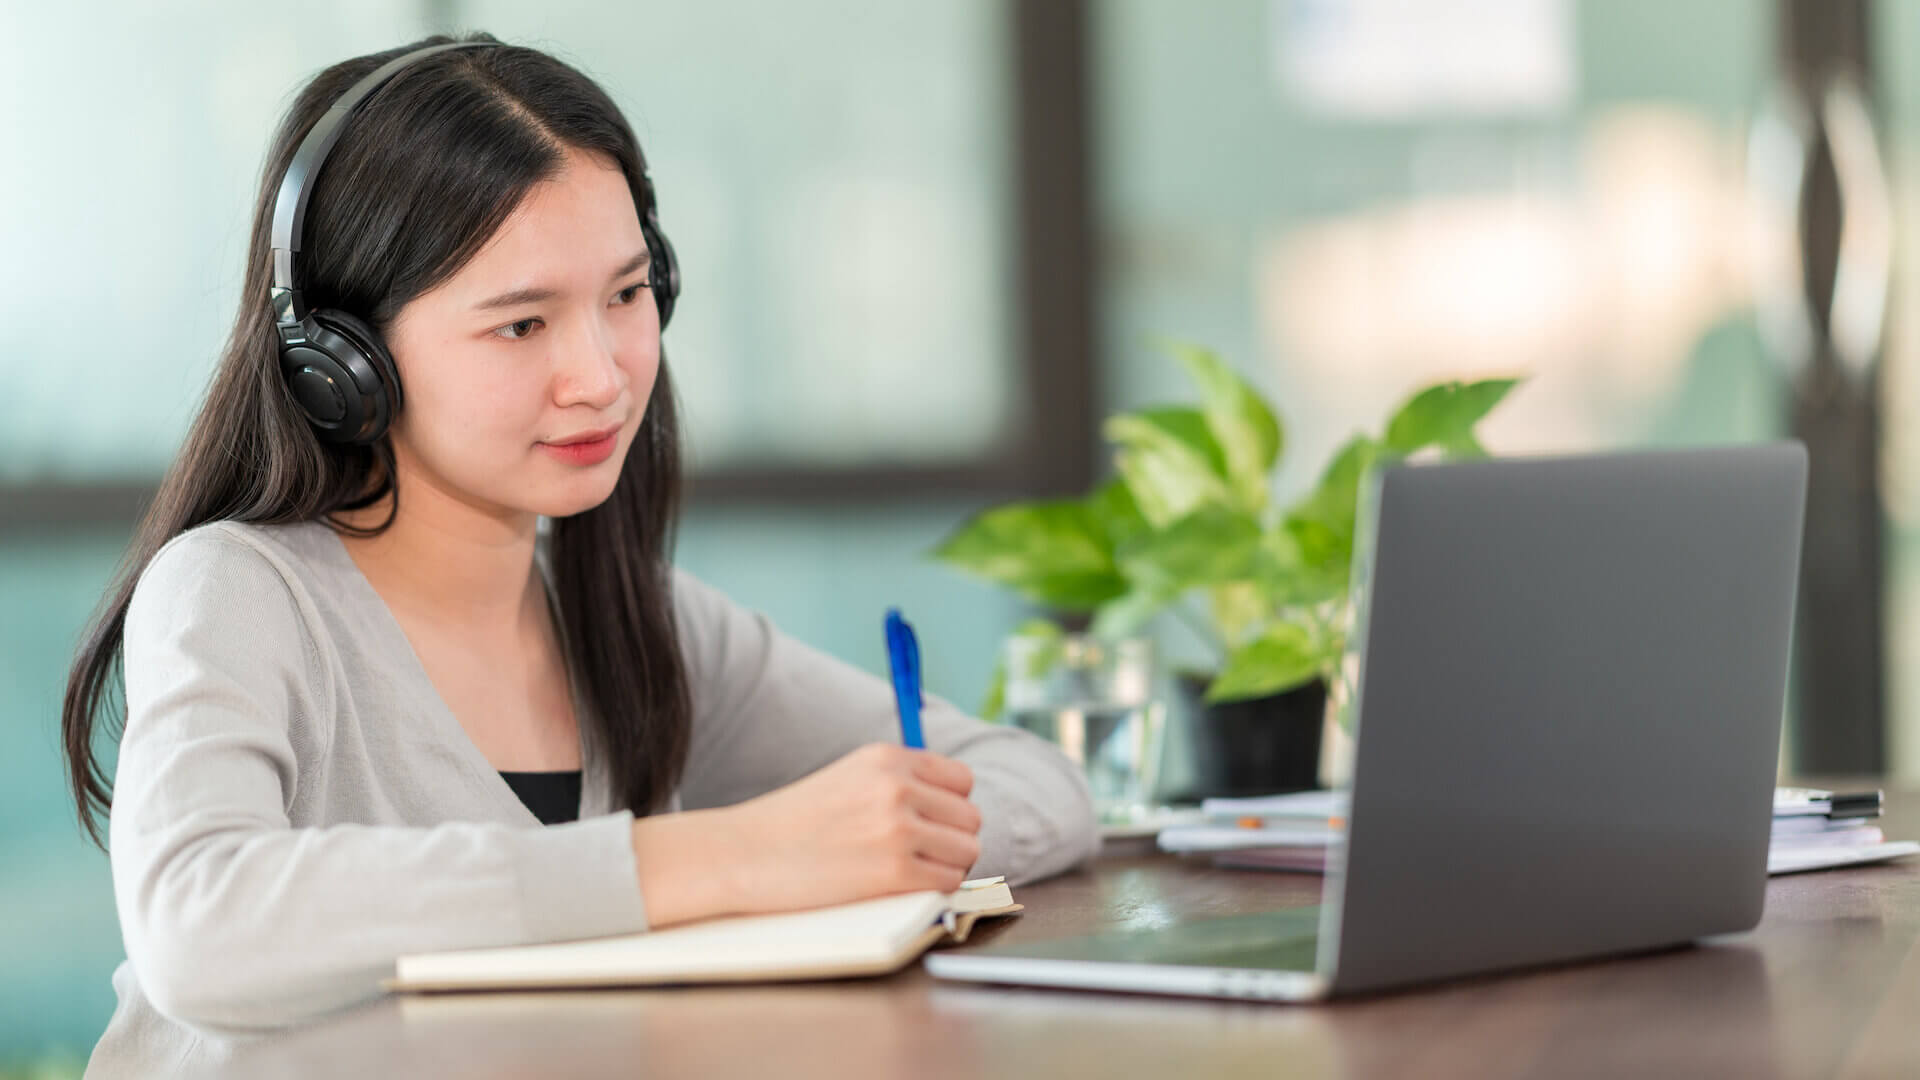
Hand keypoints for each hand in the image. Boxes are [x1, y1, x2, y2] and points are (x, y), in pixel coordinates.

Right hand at [719, 743, 981, 914]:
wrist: (742, 854)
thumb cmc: (792, 823)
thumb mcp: (848, 778)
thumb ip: (897, 782)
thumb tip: (953, 807)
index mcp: (888, 758)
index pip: (962, 780)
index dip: (951, 807)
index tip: (931, 825)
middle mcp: (898, 787)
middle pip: (970, 818)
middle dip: (951, 840)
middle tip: (920, 856)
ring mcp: (898, 828)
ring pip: (967, 850)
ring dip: (946, 866)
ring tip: (910, 872)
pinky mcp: (895, 871)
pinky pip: (948, 882)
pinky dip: (935, 890)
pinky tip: (904, 888)